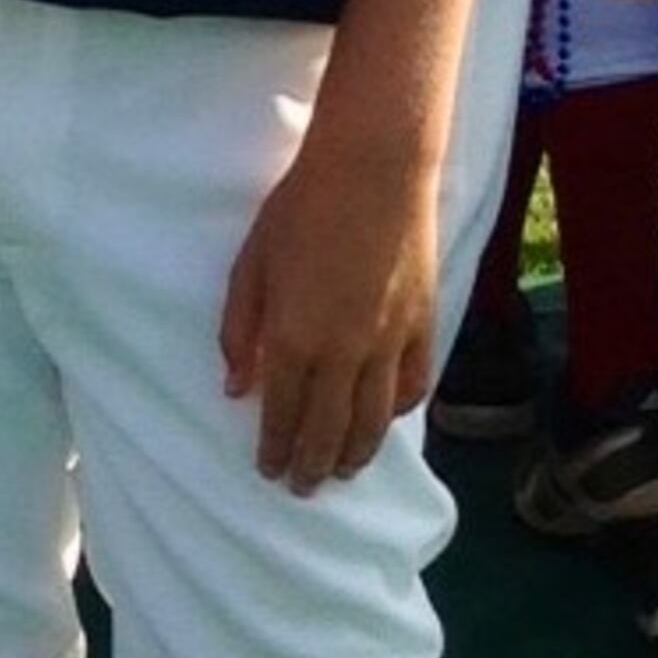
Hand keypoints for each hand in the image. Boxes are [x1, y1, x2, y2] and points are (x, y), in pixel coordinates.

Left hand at [219, 113, 437, 490]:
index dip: (274, 449)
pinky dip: (400, 411)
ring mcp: (389, 341)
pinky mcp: (423, 323)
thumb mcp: (251, 264)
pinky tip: (387, 421)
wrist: (374, 169)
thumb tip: (234, 387)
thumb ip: (239, 329)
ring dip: (356, 453)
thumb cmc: (301, 208)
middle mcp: (343, 352)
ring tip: (342, 472)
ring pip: (375, 419)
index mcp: (293, 337)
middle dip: (312, 465)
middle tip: (302, 488)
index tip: (268, 471)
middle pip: (328, 428)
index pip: (281, 413)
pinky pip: (413, 383)